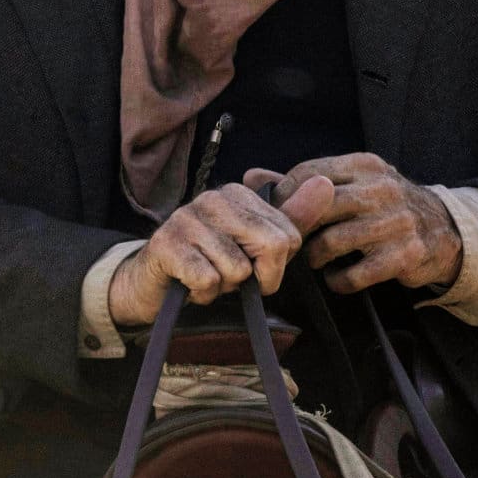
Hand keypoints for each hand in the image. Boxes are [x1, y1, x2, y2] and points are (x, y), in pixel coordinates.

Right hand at [108, 177, 334, 327]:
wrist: (153, 283)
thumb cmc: (210, 262)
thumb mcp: (256, 244)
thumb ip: (293, 218)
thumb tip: (325, 184)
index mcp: (237, 193)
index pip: (289, 236)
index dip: (275, 266)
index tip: (250, 265)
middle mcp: (212, 198)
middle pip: (272, 246)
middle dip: (258, 278)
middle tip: (233, 277)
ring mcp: (186, 219)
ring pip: (238, 269)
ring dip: (225, 287)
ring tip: (206, 276)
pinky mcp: (167, 245)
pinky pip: (208, 280)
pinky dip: (203, 294)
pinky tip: (189, 284)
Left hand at [247, 154, 461, 294]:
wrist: (444, 230)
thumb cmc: (384, 206)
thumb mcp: (352, 182)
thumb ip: (302, 181)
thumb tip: (251, 177)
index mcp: (364, 165)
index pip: (308, 174)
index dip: (285, 197)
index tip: (276, 216)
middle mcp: (381, 189)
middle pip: (316, 209)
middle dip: (295, 230)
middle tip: (288, 244)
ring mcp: (395, 223)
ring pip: (330, 243)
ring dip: (314, 257)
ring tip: (315, 259)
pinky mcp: (404, 256)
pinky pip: (353, 275)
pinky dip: (337, 281)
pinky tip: (337, 277)